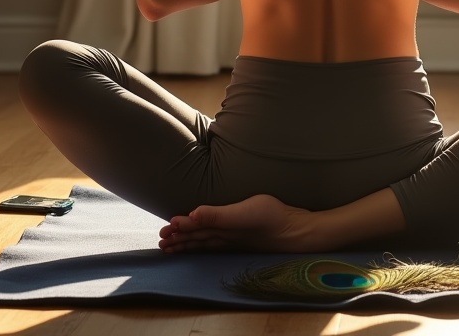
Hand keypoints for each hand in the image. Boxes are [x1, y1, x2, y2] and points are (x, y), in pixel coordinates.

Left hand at [158, 194, 317, 252]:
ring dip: (190, 243)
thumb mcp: (243, 212)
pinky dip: (206, 243)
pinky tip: (207, 243)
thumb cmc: (271, 219)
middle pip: (198, 239)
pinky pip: (217, 243)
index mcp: (223, 230)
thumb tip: (192, 215)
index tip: (164, 230)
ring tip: (174, 246)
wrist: (296, 230)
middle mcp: (226, 237)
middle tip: (162, 241)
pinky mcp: (244, 238)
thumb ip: (218, 215)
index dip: (180, 230)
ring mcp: (235, 239)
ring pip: (206, 243)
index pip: (196, 230)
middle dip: (179, 239)